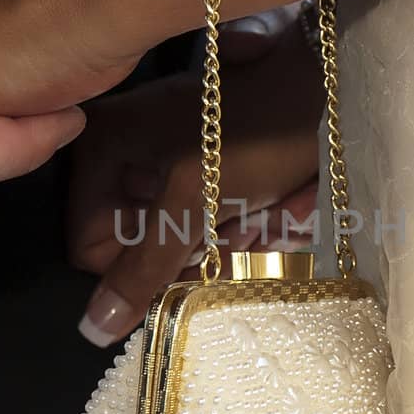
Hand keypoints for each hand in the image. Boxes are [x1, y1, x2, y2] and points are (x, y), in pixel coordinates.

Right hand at [68, 22, 323, 346]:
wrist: (323, 84)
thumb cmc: (258, 134)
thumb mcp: (196, 202)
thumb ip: (143, 267)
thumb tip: (90, 330)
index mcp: (98, 148)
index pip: (90, 249)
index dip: (144, 267)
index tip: (199, 258)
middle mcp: (116, 149)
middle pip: (136, 244)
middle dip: (192, 249)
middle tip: (238, 231)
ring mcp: (156, 153)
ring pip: (174, 236)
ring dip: (220, 240)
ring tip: (259, 214)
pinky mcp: (194, 158)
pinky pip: (200, 216)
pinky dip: (234, 221)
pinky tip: (266, 205)